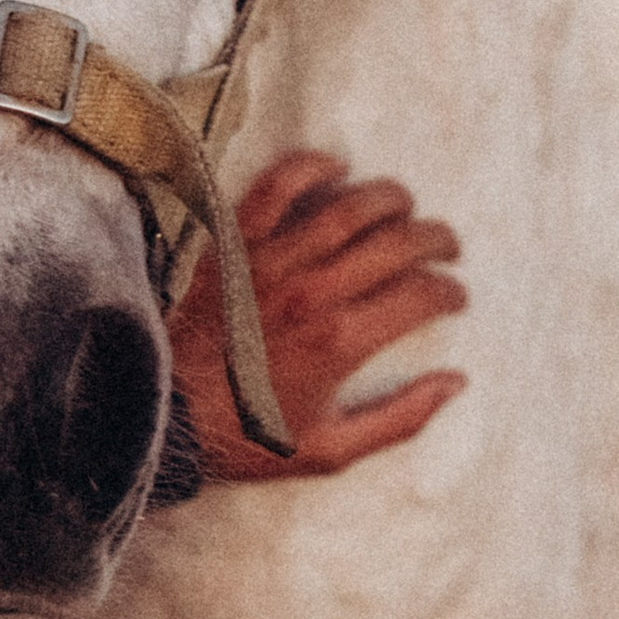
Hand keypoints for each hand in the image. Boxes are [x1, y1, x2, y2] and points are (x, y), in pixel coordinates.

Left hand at [171, 151, 466, 482]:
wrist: (164, 413)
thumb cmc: (246, 436)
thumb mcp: (331, 450)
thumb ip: (400, 419)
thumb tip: (455, 383)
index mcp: (341, 342)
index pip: (421, 295)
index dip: (449, 292)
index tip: (453, 297)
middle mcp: (313, 291)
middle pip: (397, 241)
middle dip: (436, 239)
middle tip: (446, 247)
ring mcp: (272, 262)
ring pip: (348, 206)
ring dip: (390, 199)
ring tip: (406, 209)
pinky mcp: (235, 244)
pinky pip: (276, 188)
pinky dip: (309, 168)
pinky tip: (335, 168)